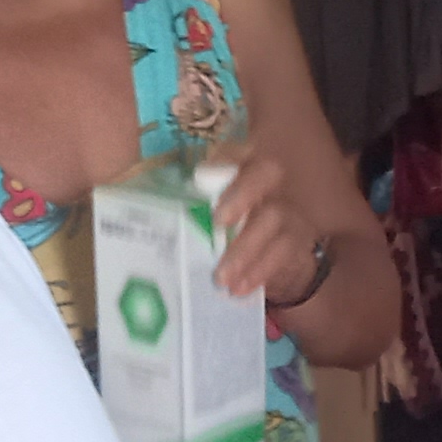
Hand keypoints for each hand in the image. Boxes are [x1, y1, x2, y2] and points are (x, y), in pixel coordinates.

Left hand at [200, 142, 329, 306]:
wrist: (280, 268)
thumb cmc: (232, 239)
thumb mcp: (212, 222)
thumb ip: (191, 212)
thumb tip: (144, 214)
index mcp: (243, 175)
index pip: (239, 153)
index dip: (225, 156)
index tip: (200, 175)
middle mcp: (268, 188)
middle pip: (266, 171)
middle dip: (243, 191)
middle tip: (218, 220)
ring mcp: (287, 213)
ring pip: (272, 217)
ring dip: (243, 249)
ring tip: (220, 277)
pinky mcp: (298, 242)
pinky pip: (282, 252)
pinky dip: (258, 271)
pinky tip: (239, 288)